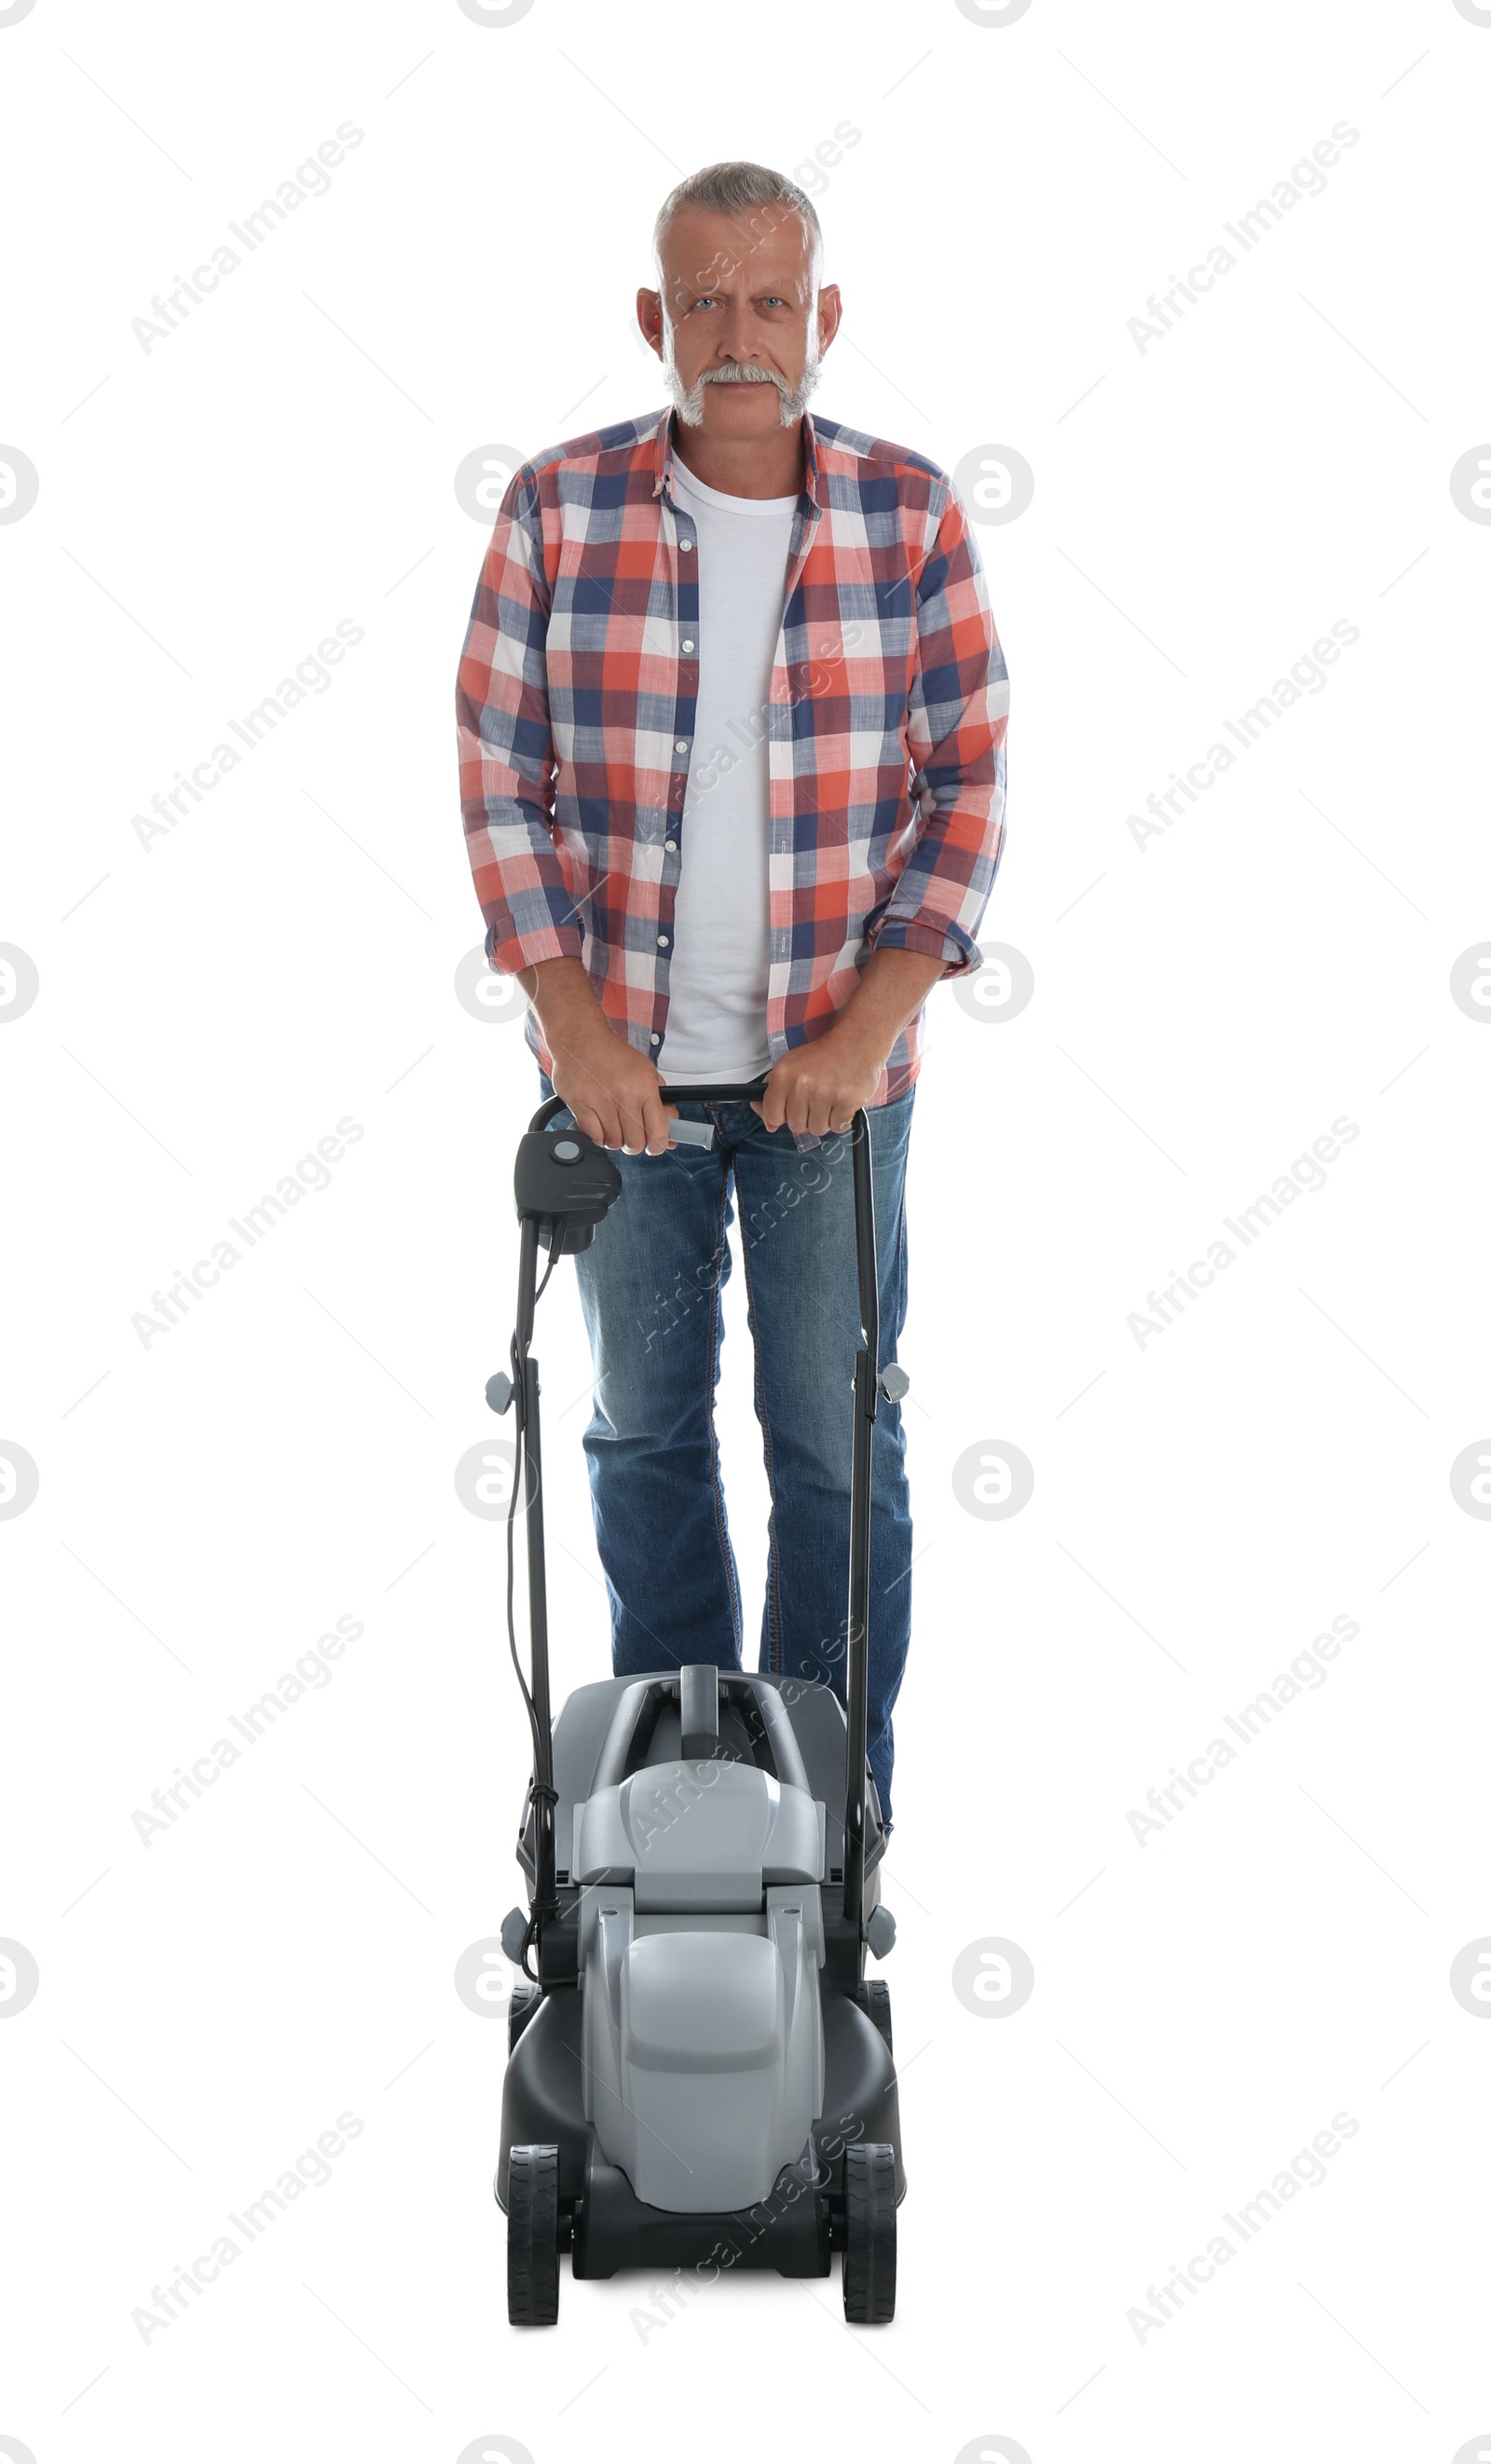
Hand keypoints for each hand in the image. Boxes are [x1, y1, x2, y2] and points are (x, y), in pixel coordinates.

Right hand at [549, 1018, 678, 1154]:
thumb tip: (673, 1130)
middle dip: (635, 1144)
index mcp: (644, 1085)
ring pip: (614, 1143)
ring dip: (614, 1140)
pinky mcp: (580, 1105)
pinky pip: (594, 1137)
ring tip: (613, 1125)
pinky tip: (599, 1124)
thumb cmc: (612, 1055)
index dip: (658, 1145)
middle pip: (635, 1142)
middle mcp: (624, 1093)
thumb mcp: (646, 1072)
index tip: (655, 1146)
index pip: (658, 1129)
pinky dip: (597, 1137)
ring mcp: (601, 1100)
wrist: (580, 1038)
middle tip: (631, 1136)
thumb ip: (661, 1102)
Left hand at [750, 1027, 884, 1137]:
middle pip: (796, 1126)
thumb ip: (774, 1095)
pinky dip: (840, 1120)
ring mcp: (824, 1094)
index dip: (783, 1115)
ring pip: (817, 1129)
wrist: (855, 1042)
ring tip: (830, 1100)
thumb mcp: (790, 1066)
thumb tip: (770, 1126)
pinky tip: (842, 1102)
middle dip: (806, 1118)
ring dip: (824, 1120)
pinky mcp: (846, 1101)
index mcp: (783, 1075)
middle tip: (816, 1099)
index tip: (793, 1106)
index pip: (772, 1115)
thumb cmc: (821, 1056)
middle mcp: (801, 1085)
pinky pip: (837, 1128)